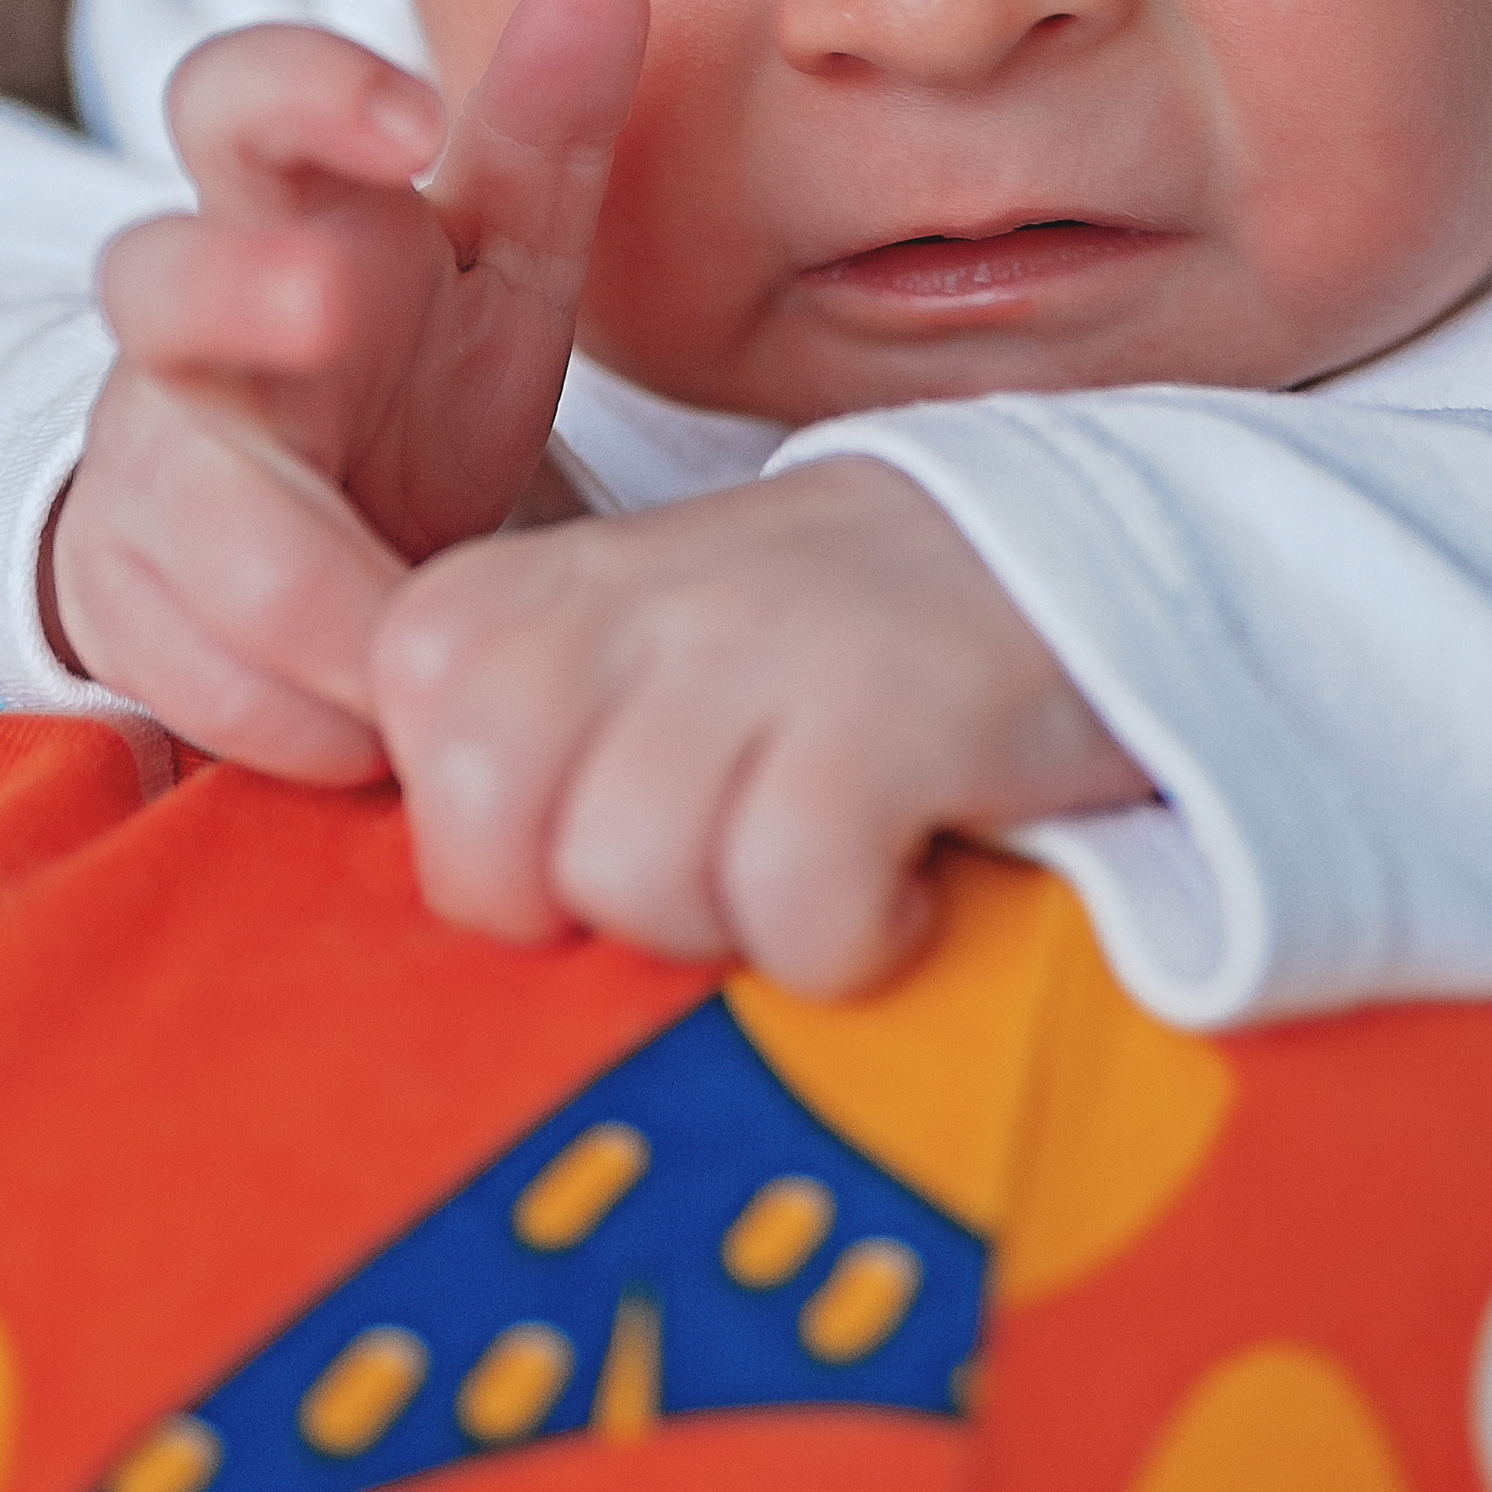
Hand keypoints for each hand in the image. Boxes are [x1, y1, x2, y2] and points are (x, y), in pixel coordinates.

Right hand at [46, 0, 647, 774]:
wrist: (324, 533)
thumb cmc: (412, 360)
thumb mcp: (496, 247)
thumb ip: (546, 122)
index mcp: (279, 202)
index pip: (236, 93)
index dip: (307, 89)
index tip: (416, 116)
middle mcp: (184, 324)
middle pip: (155, 272)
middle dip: (238, 290)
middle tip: (333, 306)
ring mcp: (140, 463)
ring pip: (171, 507)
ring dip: (298, 576)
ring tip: (417, 629)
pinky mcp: (119, 603)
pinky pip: (179, 662)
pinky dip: (286, 705)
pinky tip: (374, 728)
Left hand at [369, 455, 1154, 994]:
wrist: (1081, 552)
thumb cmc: (825, 652)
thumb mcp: (633, 659)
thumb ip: (515, 748)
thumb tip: (431, 912)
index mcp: (535, 589)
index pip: (411, 753)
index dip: (505, 853)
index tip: (613, 821)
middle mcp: (629, 597)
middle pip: (490, 844)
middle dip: (590, 904)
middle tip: (706, 864)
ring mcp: (760, 642)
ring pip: (632, 878)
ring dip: (731, 922)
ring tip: (811, 863)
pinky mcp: (891, 711)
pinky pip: (791, 897)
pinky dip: (848, 939)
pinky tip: (896, 890)